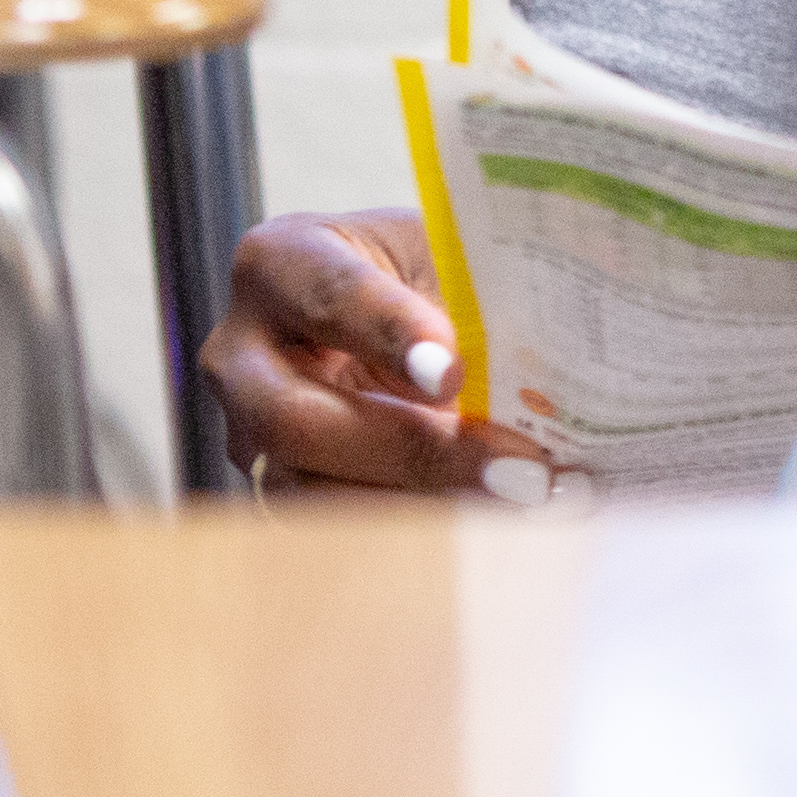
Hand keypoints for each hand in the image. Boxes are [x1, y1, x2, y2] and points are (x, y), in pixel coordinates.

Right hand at [198, 208, 577, 499]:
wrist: (400, 321)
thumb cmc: (424, 275)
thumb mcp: (446, 258)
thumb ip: (476, 296)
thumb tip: (553, 361)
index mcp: (282, 262)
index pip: (330, 297)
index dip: (390, 333)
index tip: (454, 372)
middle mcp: (243, 355)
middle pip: (294, 418)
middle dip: (411, 451)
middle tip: (517, 470)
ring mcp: (250, 437)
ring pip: (311, 493)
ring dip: (424, 509)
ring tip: (525, 507)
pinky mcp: (283, 495)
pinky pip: (336, 534)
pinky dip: (423, 538)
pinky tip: (500, 529)